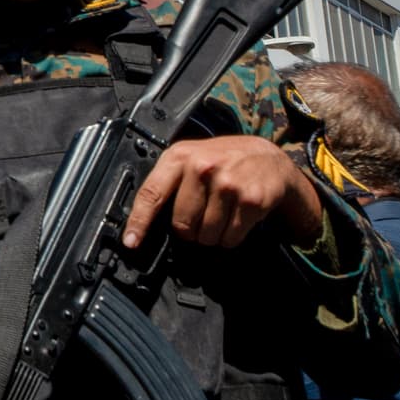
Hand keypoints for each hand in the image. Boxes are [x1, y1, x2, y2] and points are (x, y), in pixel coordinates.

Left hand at [122, 134, 322, 250]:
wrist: (269, 157)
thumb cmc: (223, 160)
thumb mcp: (190, 157)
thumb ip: (169, 181)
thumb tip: (144, 219)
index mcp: (179, 157)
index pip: (151, 193)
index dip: (139, 221)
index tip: (131, 242)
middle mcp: (202, 167)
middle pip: (182, 224)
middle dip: (188, 230)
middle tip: (199, 216)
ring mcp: (228, 184)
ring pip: (207, 235)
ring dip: (211, 235)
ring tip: (220, 214)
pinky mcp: (250, 200)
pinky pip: (231, 237)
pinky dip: (231, 236)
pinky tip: (235, 217)